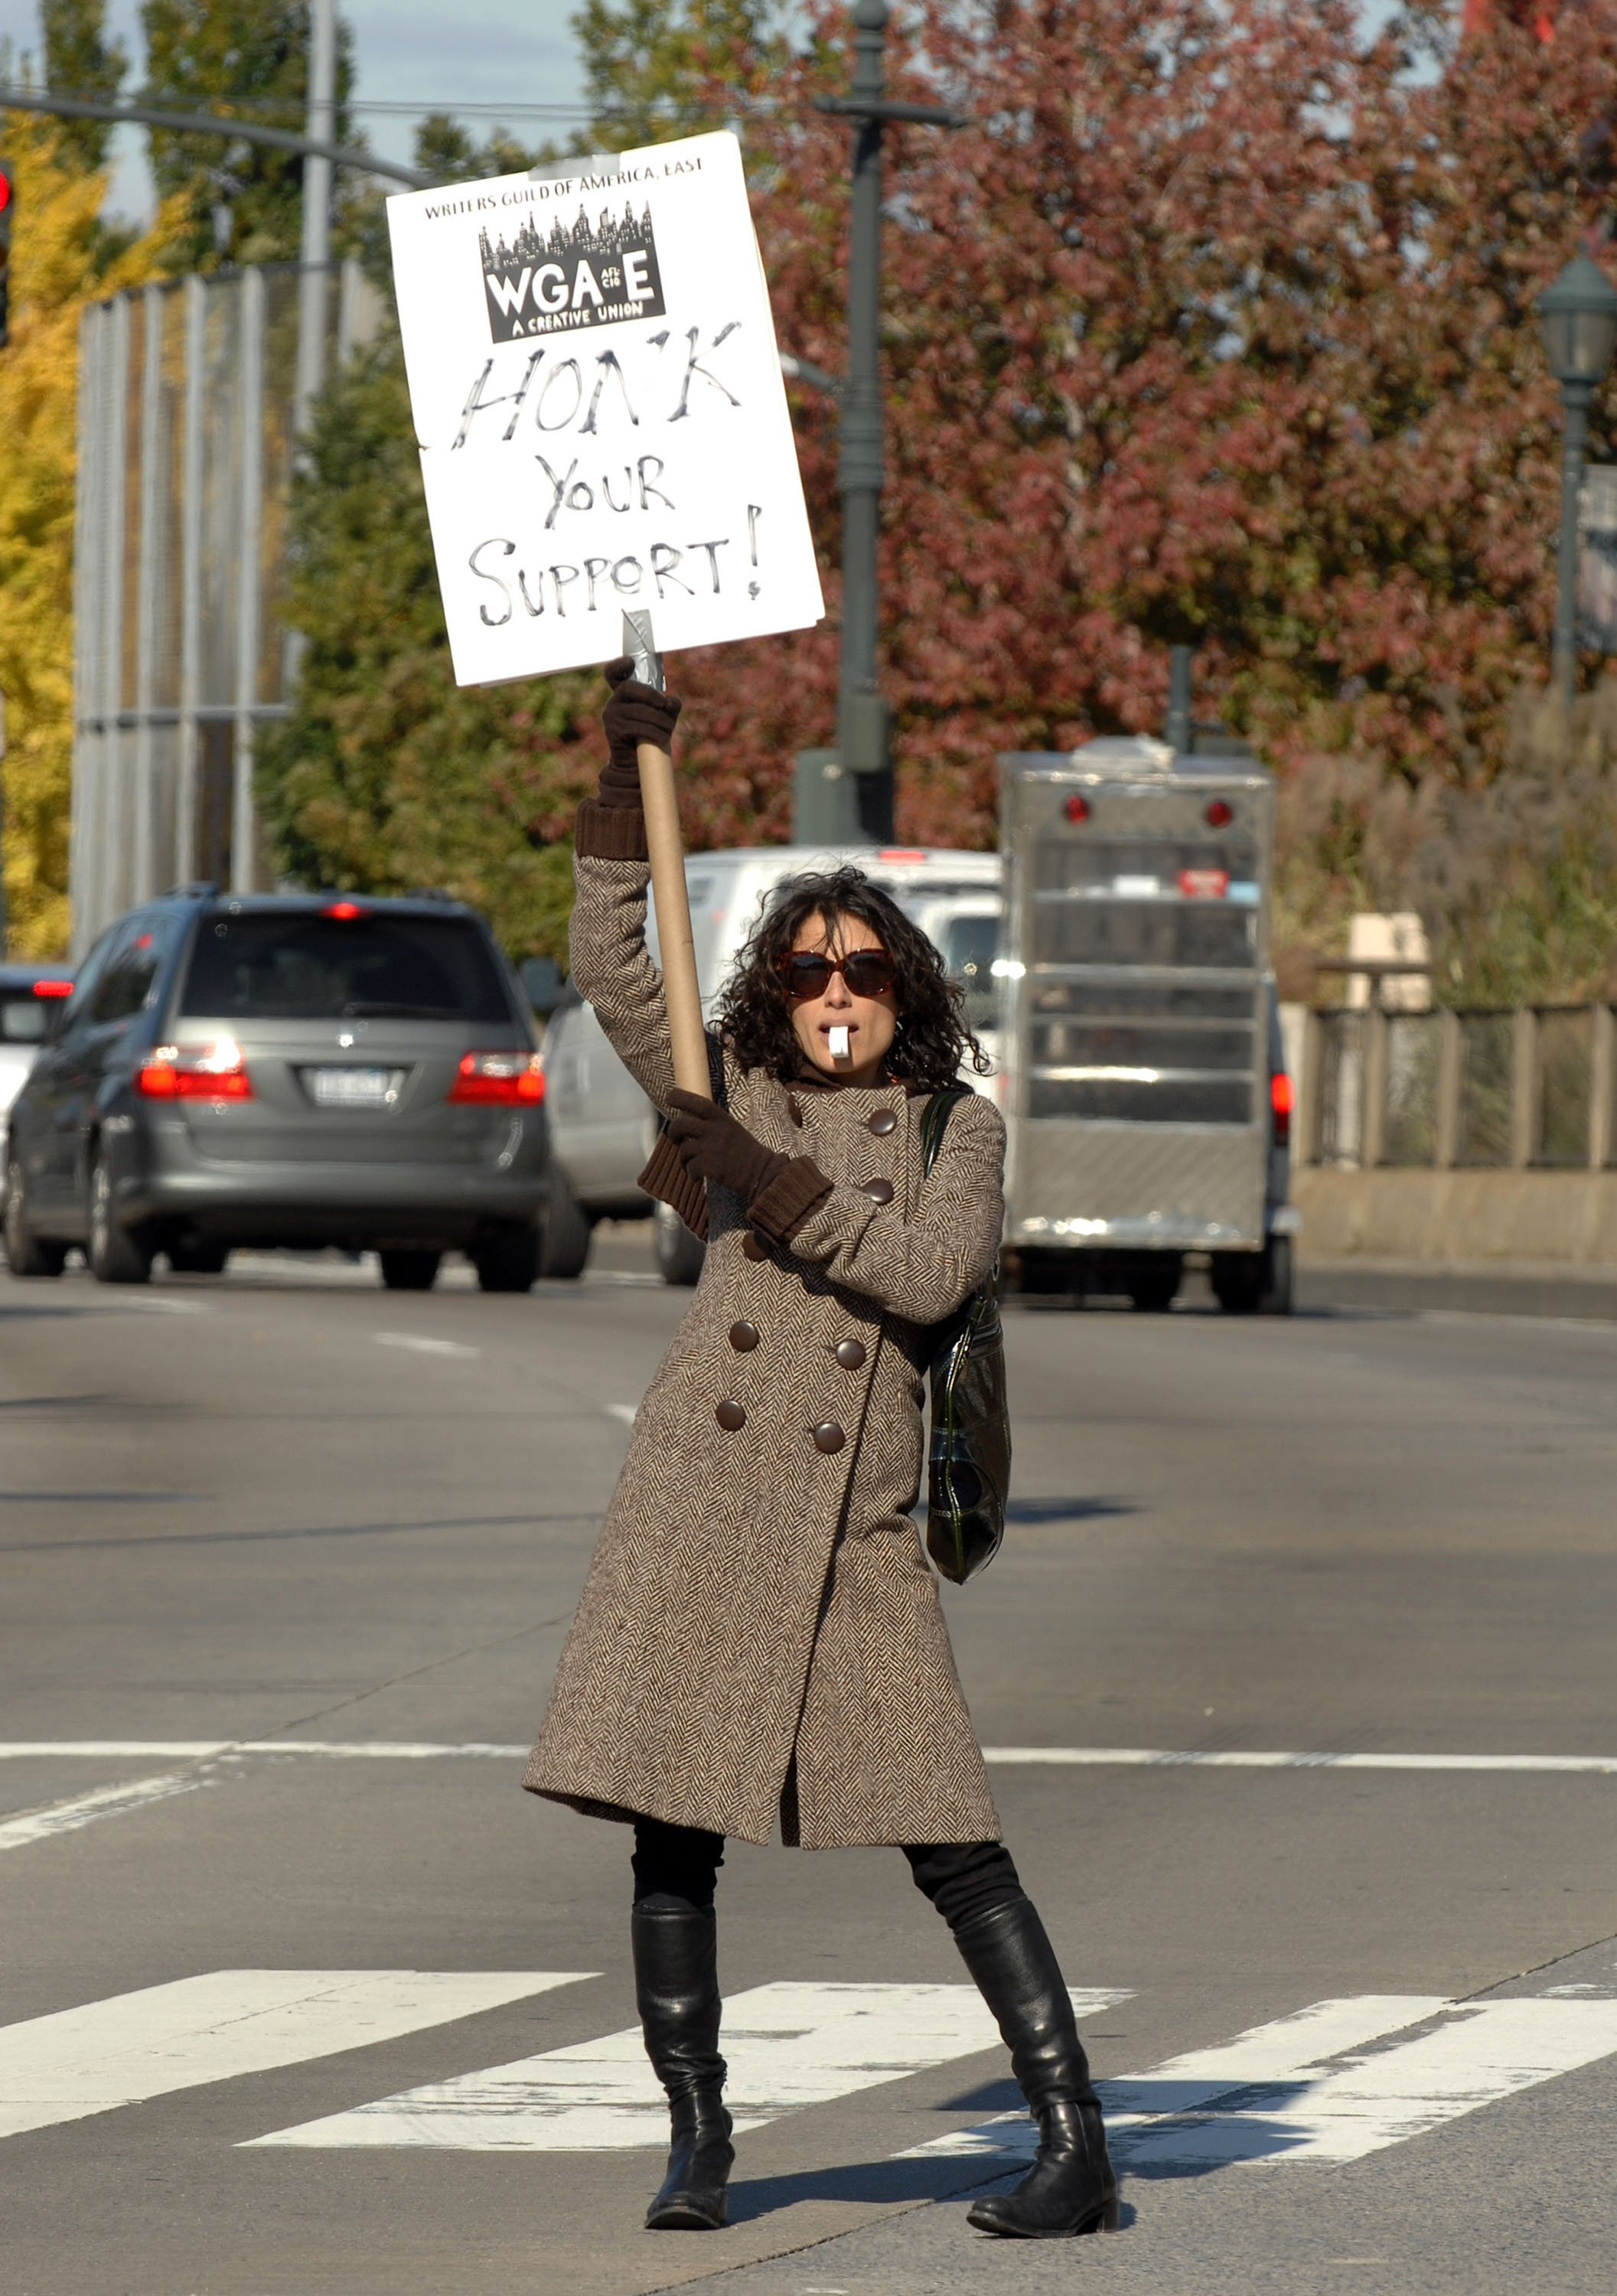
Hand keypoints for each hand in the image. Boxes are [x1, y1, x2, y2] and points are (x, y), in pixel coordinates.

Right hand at [598, 657, 682, 806]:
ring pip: (638, 711)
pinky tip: (662, 739)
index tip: (630, 663)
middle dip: (650, 695)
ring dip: (659, 720)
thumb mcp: (664, 717)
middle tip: (665, 704)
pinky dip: (654, 733)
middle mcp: (614, 702)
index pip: (613, 674)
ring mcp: (611, 716)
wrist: (638, 764)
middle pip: (629, 688)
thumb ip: (670, 705)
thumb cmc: (651, 736)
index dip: (618, 665)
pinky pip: (637, 727)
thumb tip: (671, 701)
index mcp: (624, 694)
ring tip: (669, 730)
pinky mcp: (613, 731)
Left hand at [665, 1089, 784, 1200]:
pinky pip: (691, 1168)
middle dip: (673, 1132)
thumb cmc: (744, 1151)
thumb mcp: (731, 1128)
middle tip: (677, 1140)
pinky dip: (691, 1174)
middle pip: (681, 1124)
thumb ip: (712, 1124)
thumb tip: (685, 1123)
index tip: (670, 1097)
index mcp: (723, 1119)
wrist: (762, 1173)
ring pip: (684, 1150)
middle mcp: (716, 1130)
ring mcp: (713, 1148)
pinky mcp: (712, 1167)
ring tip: (691, 1166)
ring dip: (683, 1160)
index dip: (680, 1097)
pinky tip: (698, 1178)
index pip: (698, 1102)